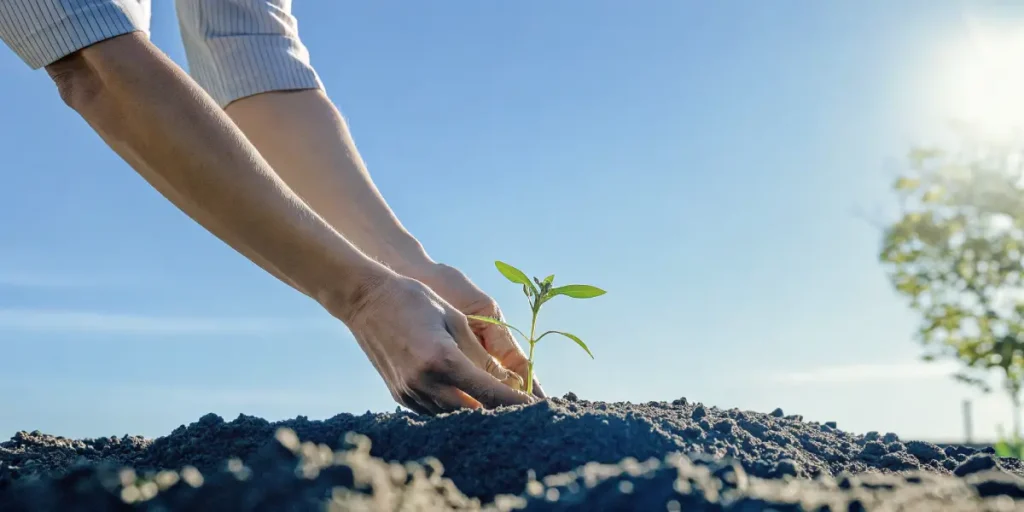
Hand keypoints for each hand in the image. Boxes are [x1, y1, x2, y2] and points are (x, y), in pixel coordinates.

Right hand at [337, 271, 531, 413]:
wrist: (365, 299)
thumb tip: (508, 379)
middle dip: (500, 413)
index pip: (490, 392)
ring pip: (454, 417)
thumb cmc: (414, 300)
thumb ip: (480, 354)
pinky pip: (435, 411)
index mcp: (443, 359)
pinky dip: (454, 409)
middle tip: (523, 412)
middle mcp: (425, 382)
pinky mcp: (400, 395)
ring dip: (477, 414)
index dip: (516, 403)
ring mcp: (410, 392)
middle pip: (474, 412)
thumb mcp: (454, 320)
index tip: (536, 408)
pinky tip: (468, 401)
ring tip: (500, 409)